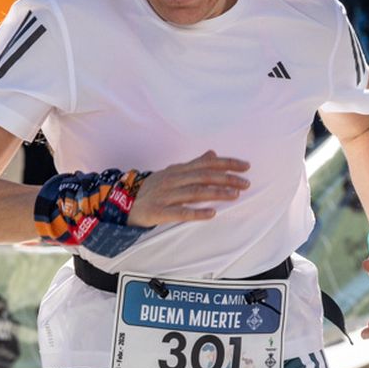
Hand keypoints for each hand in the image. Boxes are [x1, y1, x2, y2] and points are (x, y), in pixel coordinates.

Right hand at [125, 150, 249, 226]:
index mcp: (178, 170)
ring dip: (216, 193)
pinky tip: (212, 213)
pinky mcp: (159, 211)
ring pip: (194, 192)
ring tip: (234, 195)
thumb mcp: (172, 172)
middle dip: (226, 178)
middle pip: (203, 176)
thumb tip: (213, 153)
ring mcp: (166, 195)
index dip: (226, 163)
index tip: (246, 166)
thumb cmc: (153, 188)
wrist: (122, 203)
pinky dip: (197, 212)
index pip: (206, 163)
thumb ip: (194, 164)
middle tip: (246, 183)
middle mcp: (173, 180)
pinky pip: (180, 212)